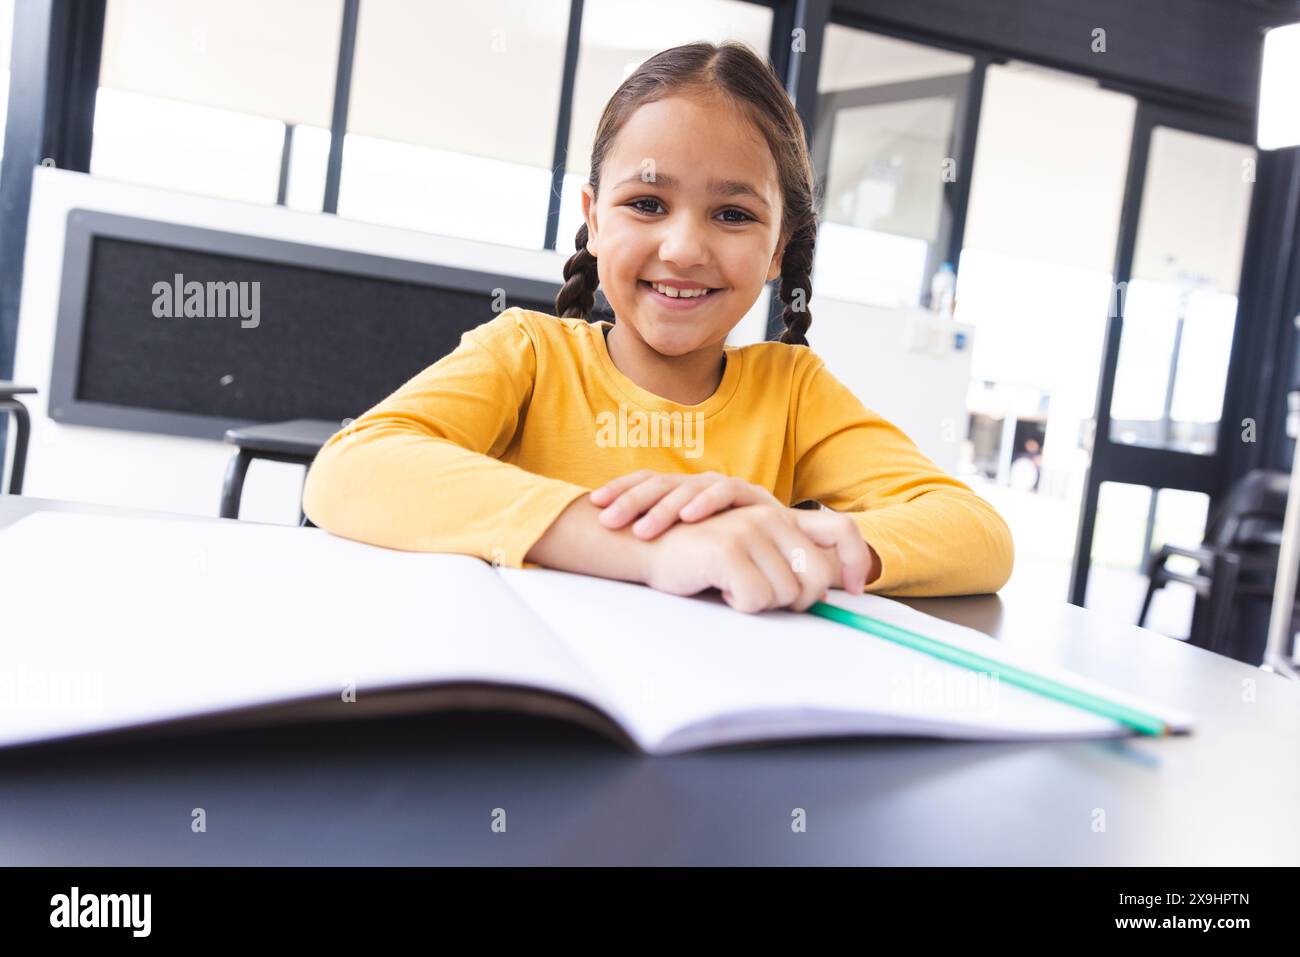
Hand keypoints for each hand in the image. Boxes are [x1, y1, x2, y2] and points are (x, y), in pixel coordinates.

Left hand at [590, 469, 783, 539]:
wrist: (791, 547)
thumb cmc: (735, 549)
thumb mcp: (693, 544)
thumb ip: (666, 540)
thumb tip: (616, 545)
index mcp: (682, 492)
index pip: (647, 483)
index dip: (621, 489)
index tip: (594, 503)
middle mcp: (700, 485)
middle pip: (659, 483)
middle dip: (631, 499)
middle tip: (608, 519)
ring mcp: (726, 487)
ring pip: (687, 488)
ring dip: (664, 507)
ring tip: (643, 529)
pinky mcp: (753, 496)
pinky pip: (727, 492)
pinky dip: (707, 502)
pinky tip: (689, 515)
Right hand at [640, 503, 873, 613]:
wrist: (642, 542)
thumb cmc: (695, 556)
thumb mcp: (747, 551)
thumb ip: (784, 561)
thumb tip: (825, 592)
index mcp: (780, 517)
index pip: (842, 531)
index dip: (856, 562)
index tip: (857, 589)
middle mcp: (771, 519)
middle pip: (819, 578)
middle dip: (798, 600)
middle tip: (764, 598)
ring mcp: (750, 531)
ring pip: (788, 595)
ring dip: (759, 603)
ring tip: (732, 587)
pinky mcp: (729, 549)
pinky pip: (757, 600)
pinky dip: (738, 604)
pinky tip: (718, 588)